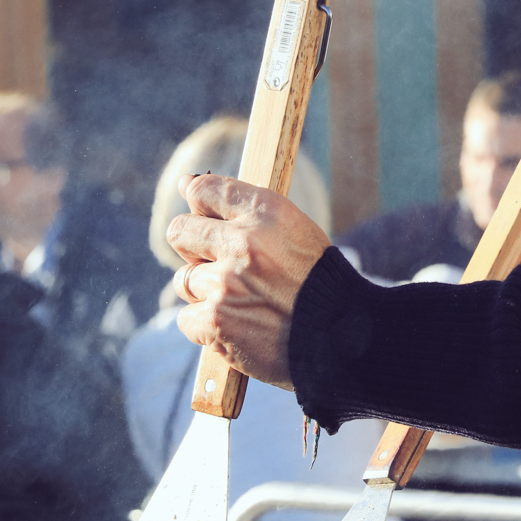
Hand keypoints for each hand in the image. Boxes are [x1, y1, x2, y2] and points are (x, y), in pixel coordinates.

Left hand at [168, 175, 331, 388]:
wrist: (341, 336)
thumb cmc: (315, 281)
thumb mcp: (293, 229)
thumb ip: (243, 208)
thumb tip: (185, 184)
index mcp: (266, 213)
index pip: (205, 190)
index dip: (200, 204)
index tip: (205, 217)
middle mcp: (243, 242)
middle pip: (180, 231)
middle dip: (194, 248)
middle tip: (220, 265)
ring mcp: (225, 284)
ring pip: (184, 280)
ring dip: (204, 291)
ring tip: (240, 301)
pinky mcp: (215, 321)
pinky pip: (187, 318)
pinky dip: (206, 326)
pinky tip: (236, 326)